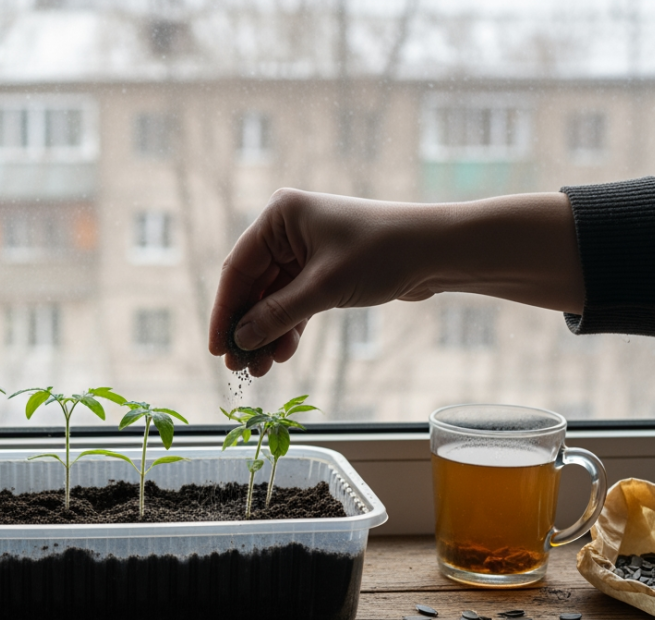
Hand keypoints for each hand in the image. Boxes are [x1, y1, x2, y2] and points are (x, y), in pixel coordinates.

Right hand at [208, 188, 582, 376]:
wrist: (438, 251)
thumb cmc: (383, 253)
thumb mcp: (324, 287)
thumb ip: (277, 314)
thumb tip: (241, 339)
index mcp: (279, 216)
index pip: (238, 268)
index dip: (225, 312)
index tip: (216, 349)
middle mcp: (287, 229)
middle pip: (253, 286)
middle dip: (248, 328)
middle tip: (238, 367)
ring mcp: (304, 249)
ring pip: (272, 298)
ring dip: (267, 333)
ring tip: (260, 369)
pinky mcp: (322, 268)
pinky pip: (294, 301)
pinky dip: (288, 327)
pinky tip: (282, 354)